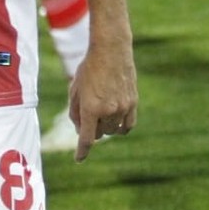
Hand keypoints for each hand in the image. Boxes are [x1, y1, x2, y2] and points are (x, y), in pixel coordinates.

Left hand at [68, 37, 137, 162]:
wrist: (111, 50)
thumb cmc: (89, 68)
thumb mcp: (75, 89)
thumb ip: (75, 112)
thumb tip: (80, 131)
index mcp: (91, 107)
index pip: (86, 138)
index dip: (81, 151)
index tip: (78, 159)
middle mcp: (108, 110)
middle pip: (99, 134)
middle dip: (92, 130)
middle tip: (88, 117)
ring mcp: (123, 107)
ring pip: (113, 131)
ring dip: (105, 127)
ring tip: (101, 114)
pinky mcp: (133, 103)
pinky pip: (128, 125)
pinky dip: (120, 127)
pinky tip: (115, 122)